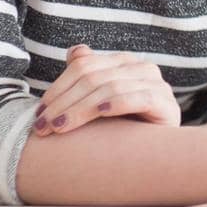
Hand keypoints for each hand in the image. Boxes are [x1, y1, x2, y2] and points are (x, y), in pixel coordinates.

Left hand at [35, 44, 181, 135]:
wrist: (159, 155)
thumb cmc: (126, 127)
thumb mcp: (100, 102)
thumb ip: (88, 76)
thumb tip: (75, 52)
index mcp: (124, 62)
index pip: (84, 66)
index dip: (58, 87)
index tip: (39, 113)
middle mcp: (141, 68)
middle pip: (94, 77)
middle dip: (63, 102)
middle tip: (42, 126)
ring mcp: (157, 85)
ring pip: (111, 87)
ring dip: (80, 108)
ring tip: (60, 127)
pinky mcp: (167, 104)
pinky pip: (139, 98)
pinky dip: (117, 103)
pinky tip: (100, 112)